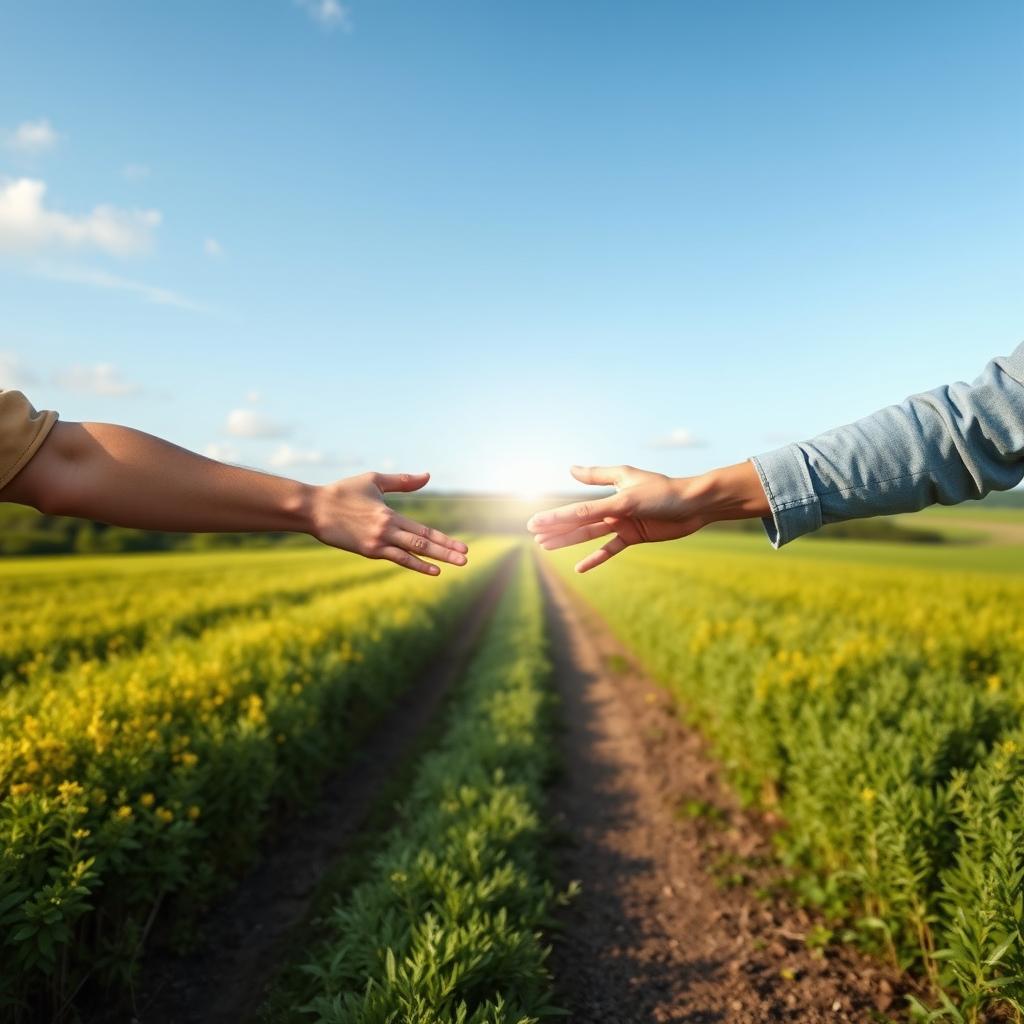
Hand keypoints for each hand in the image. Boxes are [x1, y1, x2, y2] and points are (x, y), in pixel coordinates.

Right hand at [311, 471, 467, 575]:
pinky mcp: (368, 551)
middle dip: (447, 551)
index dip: (445, 538)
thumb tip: (428, 475)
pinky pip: (396, 559)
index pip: (424, 529)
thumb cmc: (343, 492)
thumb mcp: (374, 481)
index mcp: (390, 514)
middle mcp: (387, 530)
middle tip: (466, 558)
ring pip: (413, 553)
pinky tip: (432, 570)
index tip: (463, 545)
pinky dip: (416, 565)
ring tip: (456, 564)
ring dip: (437, 559)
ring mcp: (378, 543)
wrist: (314, 509)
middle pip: (424, 543)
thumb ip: (402, 481)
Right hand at [527, 461, 768, 572]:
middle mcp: (612, 508)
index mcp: (609, 493)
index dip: (555, 517)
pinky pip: (610, 548)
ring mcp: (622, 523)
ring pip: (590, 535)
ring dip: (569, 541)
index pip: (576, 509)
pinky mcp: (634, 535)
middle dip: (557, 530)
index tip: (533, 523)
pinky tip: (579, 567)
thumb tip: (570, 469)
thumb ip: (597, 484)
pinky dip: (596, 558)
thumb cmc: (663, 492)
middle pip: (579, 522)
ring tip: (547, 547)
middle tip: (534, 537)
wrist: (694, 505)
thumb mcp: (627, 490)